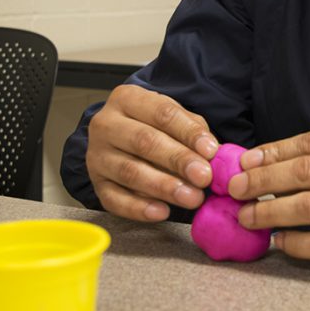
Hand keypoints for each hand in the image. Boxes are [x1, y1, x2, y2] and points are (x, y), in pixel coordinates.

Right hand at [86, 84, 218, 221]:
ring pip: (129, 171)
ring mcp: (97, 155)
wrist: (121, 139)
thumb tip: (212, 154)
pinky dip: (139, 208)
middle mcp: (106, 124)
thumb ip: (193, 131)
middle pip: (144, 141)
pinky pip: (114, 199)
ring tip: (191, 197)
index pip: (161, 113)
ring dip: (163, 187)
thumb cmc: (153, 126)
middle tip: (204, 177)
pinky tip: (162, 212)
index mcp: (127, 98)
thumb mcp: (174, 117)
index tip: (210, 150)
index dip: (188, 132)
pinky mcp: (96, 183)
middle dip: (178, 160)